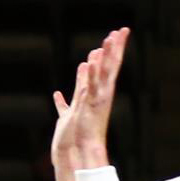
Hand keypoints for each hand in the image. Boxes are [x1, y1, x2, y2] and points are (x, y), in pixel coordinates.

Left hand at [51, 26, 128, 180]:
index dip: (111, 52)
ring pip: (104, 73)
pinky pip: (92, 86)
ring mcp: (98, 99)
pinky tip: (92, 60)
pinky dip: (92, 74)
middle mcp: (102, 94)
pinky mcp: (90, 106)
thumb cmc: (74, 133)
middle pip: (111, 66)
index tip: (116, 36)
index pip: (107, 68)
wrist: (77, 150)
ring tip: (109, 39)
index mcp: (98, 93)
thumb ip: (64, 100)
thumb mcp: (68, 111)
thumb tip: (58, 93)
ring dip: (106, 56)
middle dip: (115, 48)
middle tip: (122, 30)